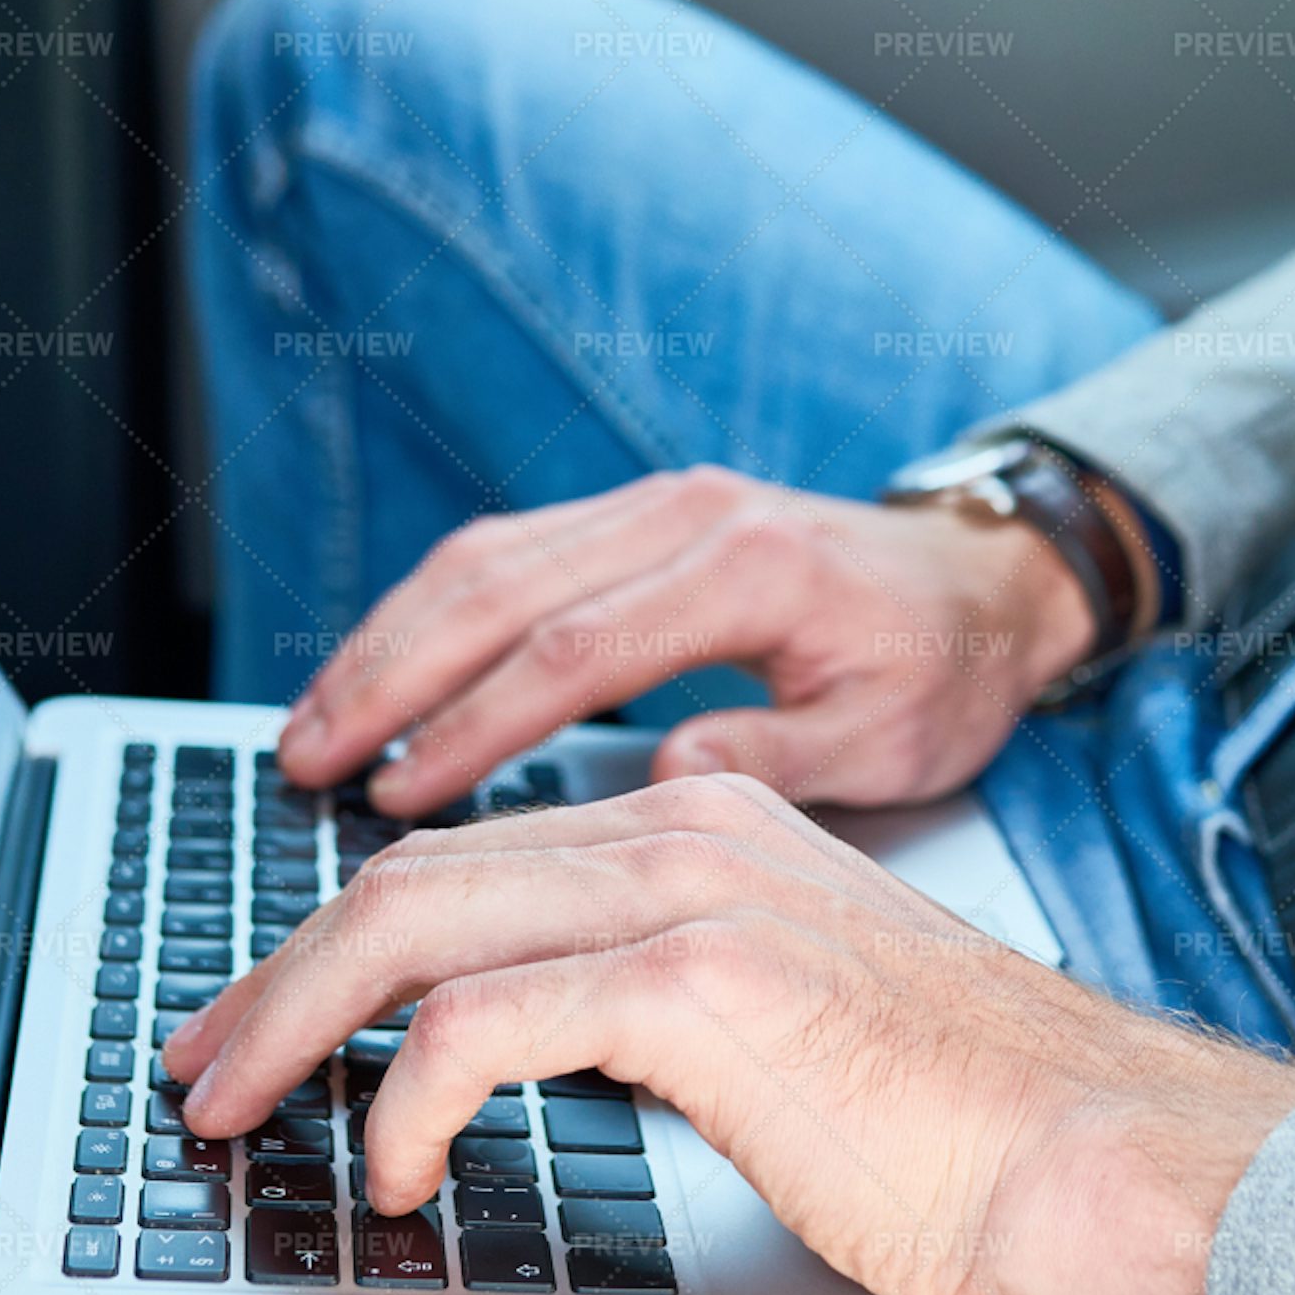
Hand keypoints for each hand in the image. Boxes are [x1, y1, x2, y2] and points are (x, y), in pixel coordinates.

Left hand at [162, 771, 1294, 1294]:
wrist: (1092, 1149)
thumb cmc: (962, 1123)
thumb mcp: (790, 1024)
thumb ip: (668, 1001)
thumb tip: (537, 1044)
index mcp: (707, 828)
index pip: (474, 853)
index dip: (341, 932)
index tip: (265, 1014)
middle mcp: (688, 831)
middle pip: (413, 873)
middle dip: (275, 971)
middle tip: (198, 1064)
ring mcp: (693, 896)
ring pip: (418, 922)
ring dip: (295, 1022)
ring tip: (235, 1106)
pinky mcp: (700, 985)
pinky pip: (483, 1024)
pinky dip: (408, 1097)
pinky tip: (401, 1165)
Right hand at [273, 466, 1102, 818]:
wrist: (989, 576)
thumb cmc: (947, 669)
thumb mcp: (893, 737)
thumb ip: (779, 759)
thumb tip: (664, 781)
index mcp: (751, 571)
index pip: (579, 647)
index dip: (479, 724)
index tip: (399, 794)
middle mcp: (690, 514)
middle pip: (503, 585)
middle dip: (392, 675)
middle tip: (305, 760)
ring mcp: (659, 501)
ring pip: (488, 557)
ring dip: (390, 639)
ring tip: (313, 725)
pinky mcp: (641, 510)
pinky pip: (512, 549)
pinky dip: (430, 612)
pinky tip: (379, 672)